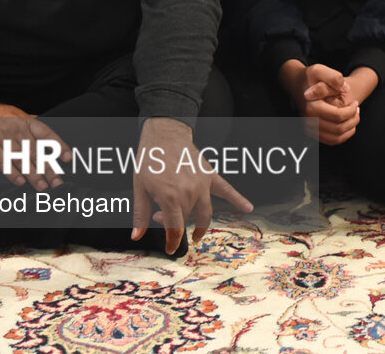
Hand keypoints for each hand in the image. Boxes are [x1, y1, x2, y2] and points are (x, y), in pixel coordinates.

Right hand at [0, 102, 71, 190]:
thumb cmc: (0, 116)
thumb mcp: (20, 116)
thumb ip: (34, 128)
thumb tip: (51, 142)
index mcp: (27, 122)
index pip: (47, 134)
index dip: (58, 146)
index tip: (68, 158)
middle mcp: (16, 130)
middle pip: (36, 152)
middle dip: (48, 169)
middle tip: (57, 183)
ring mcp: (2, 138)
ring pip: (20, 159)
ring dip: (32, 174)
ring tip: (42, 187)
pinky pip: (1, 161)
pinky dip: (11, 172)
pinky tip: (20, 181)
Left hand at [130, 117, 251, 254]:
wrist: (165, 135)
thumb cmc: (149, 160)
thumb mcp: (139, 188)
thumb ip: (140, 214)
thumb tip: (136, 236)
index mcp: (170, 197)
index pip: (175, 228)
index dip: (172, 241)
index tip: (170, 250)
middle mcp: (189, 193)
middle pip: (187, 219)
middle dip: (174, 222)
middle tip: (160, 216)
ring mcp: (202, 185)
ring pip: (204, 212)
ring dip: (200, 224)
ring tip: (197, 233)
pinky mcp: (210, 176)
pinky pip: (227, 190)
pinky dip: (238, 199)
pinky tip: (248, 208)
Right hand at [278, 60, 360, 145]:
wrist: (297, 85)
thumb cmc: (310, 78)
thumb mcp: (319, 70)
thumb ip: (333, 77)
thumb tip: (345, 89)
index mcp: (311, 107)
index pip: (338, 115)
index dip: (351, 110)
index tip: (355, 102)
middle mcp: (309, 121)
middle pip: (339, 129)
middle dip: (353, 120)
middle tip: (357, 109)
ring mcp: (310, 129)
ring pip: (336, 138)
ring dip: (350, 129)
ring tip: (354, 116)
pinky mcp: (313, 133)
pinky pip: (332, 141)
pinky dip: (343, 135)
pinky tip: (348, 123)